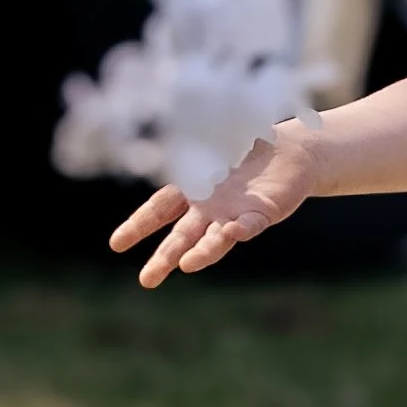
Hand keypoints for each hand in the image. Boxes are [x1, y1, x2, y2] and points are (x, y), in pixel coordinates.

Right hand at [108, 125, 315, 285]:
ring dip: (202, 251)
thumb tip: (162, 126)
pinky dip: (243, 228)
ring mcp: (234, 214)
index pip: (159, 210)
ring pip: (215, 237)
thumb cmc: (246, 151)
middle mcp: (209, 210)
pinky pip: (251, 223)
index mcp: (191, 193)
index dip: (138, 226)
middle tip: (147, 280)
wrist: (290, 155)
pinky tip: (232, 231)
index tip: (116, 245)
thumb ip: (191, 151)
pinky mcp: (263, 213)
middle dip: (165, 257)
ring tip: (186, 266)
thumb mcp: (212, 145)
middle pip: (182, 235)